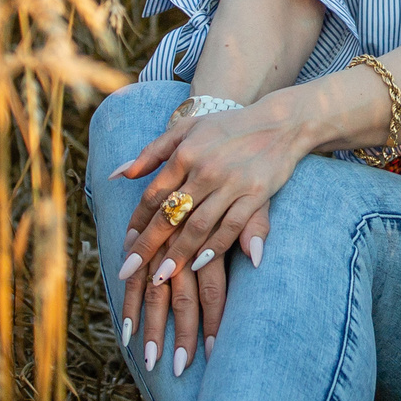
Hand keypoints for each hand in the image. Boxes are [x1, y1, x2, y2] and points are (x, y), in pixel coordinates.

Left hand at [114, 99, 304, 373]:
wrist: (280, 122)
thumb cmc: (228, 126)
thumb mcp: (187, 128)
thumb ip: (153, 152)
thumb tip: (120, 175)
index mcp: (185, 154)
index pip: (154, 194)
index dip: (138, 222)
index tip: (126, 244)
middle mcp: (205, 169)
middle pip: (170, 215)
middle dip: (147, 246)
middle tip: (128, 271)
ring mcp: (231, 183)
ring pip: (198, 226)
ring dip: (178, 254)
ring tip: (161, 278)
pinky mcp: (256, 194)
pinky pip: (231, 226)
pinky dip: (215, 247)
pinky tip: (200, 264)